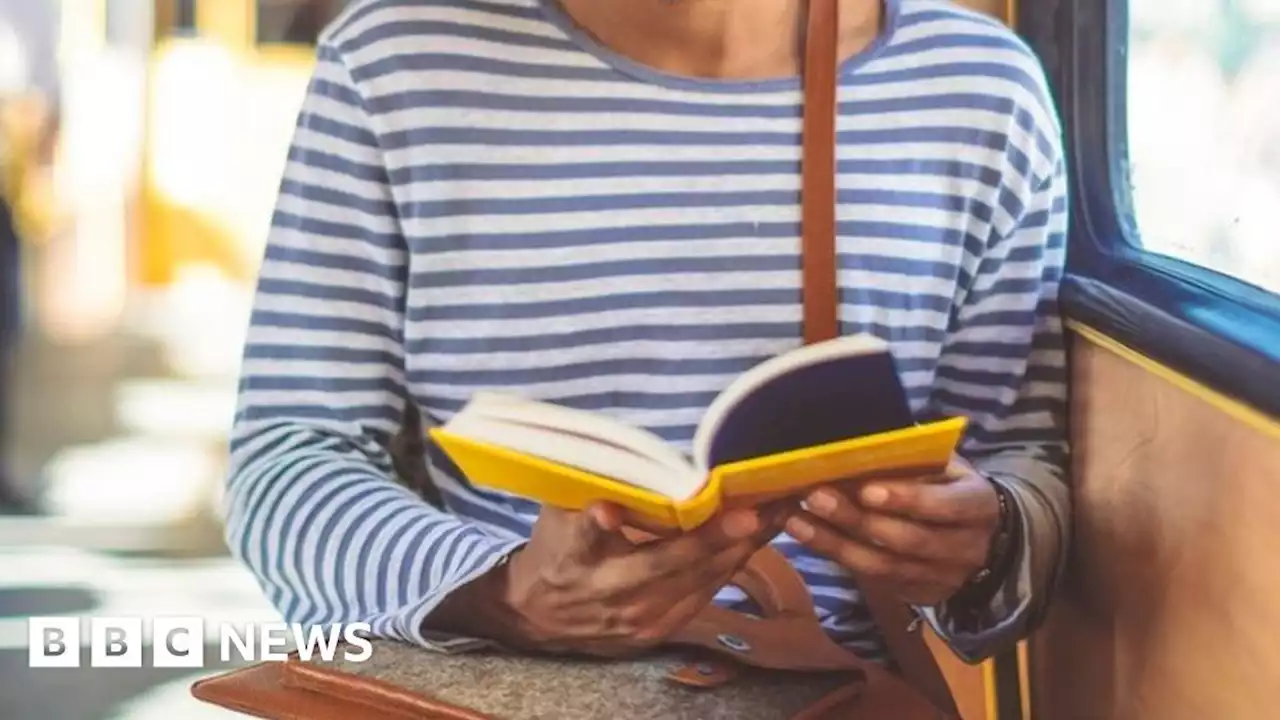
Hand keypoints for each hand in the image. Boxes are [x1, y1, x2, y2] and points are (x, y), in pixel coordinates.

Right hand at [433, 502, 782, 657]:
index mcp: (574, 555)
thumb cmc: (555, 548)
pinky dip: (730, 566)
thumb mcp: (556, 511)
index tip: (608, 512)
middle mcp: (608, 591)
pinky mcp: (657, 632)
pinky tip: (757, 540)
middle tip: (756, 510)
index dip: (597, 523)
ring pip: (695, 581)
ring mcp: (636, 618)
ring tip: (776, 517)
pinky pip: (702, 595)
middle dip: (714, 538)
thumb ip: (587, 485)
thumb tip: (624, 449)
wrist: (537, 615)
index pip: (585, 536)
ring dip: (738, 549)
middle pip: (664, 563)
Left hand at [784, 459, 1002, 605]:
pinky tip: (805, 535)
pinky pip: (872, 579)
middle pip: (908, 539)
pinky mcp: (917, 594)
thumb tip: (868, 439)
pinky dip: (836, 555)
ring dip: (835, 542)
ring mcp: (941, 577)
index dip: (908, 499)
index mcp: (977, 506)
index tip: (867, 489)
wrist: (981, 540)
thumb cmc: (951, 488)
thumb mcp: (947, 467)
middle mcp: (964, 547)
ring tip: (796, 519)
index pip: (947, 506)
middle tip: (816, 496)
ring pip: (884, 565)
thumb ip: (917, 457)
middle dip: (858, 519)